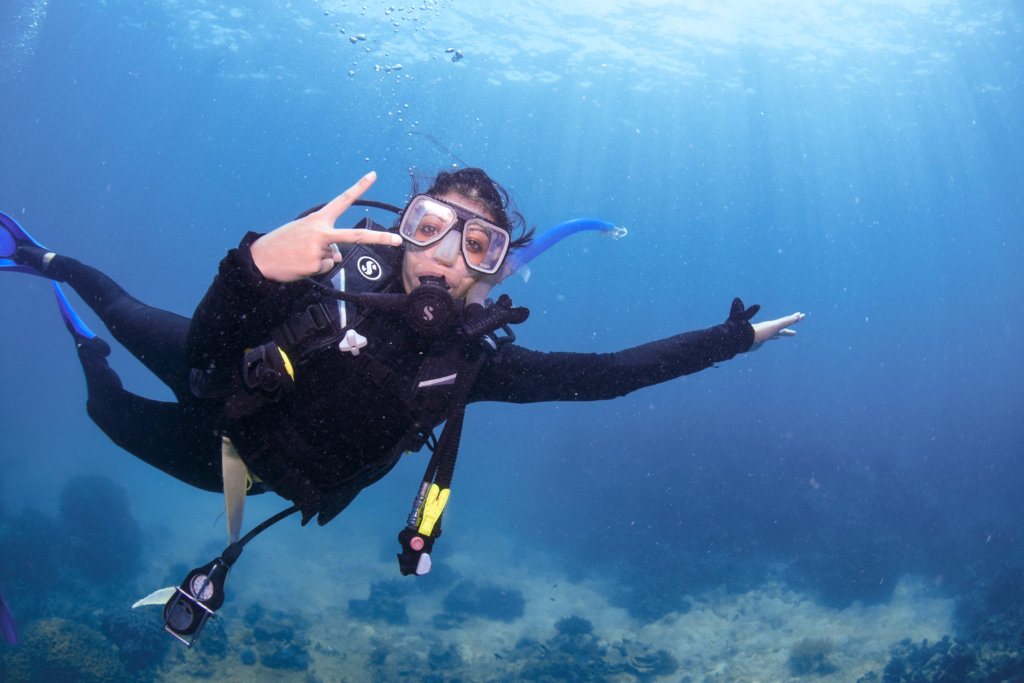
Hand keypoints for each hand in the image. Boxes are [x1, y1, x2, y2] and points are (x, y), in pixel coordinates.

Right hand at [250, 171, 402, 281]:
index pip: (342, 200)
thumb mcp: (304, 235)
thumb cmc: (283, 243)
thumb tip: (337, 255)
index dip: (359, 187)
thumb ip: (326, 241)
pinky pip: (325, 268)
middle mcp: (321, 232)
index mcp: (318, 219)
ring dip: (320, 258)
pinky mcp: (316, 264)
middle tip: (398, 240)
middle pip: (356, 235)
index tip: (373, 175)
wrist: (260, 258)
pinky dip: (315, 268)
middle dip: (380, 238)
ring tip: (301, 255)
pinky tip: (300, 263)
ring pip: (334, 257)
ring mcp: (320, 249)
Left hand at [751, 311, 804, 347]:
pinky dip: (776, 337)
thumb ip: (785, 321)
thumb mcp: (775, 326)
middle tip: (800, 319)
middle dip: (793, 322)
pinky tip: (777, 338)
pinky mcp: (764, 339)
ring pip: (780, 332)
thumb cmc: (760, 332)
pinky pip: (772, 338)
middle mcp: (773, 327)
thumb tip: (796, 316)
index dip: (795, 318)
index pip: (788, 320)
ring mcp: (769, 333)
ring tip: (794, 333)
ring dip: (787, 332)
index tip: (801, 315)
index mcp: (775, 324)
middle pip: (786, 325)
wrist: (745, 338)